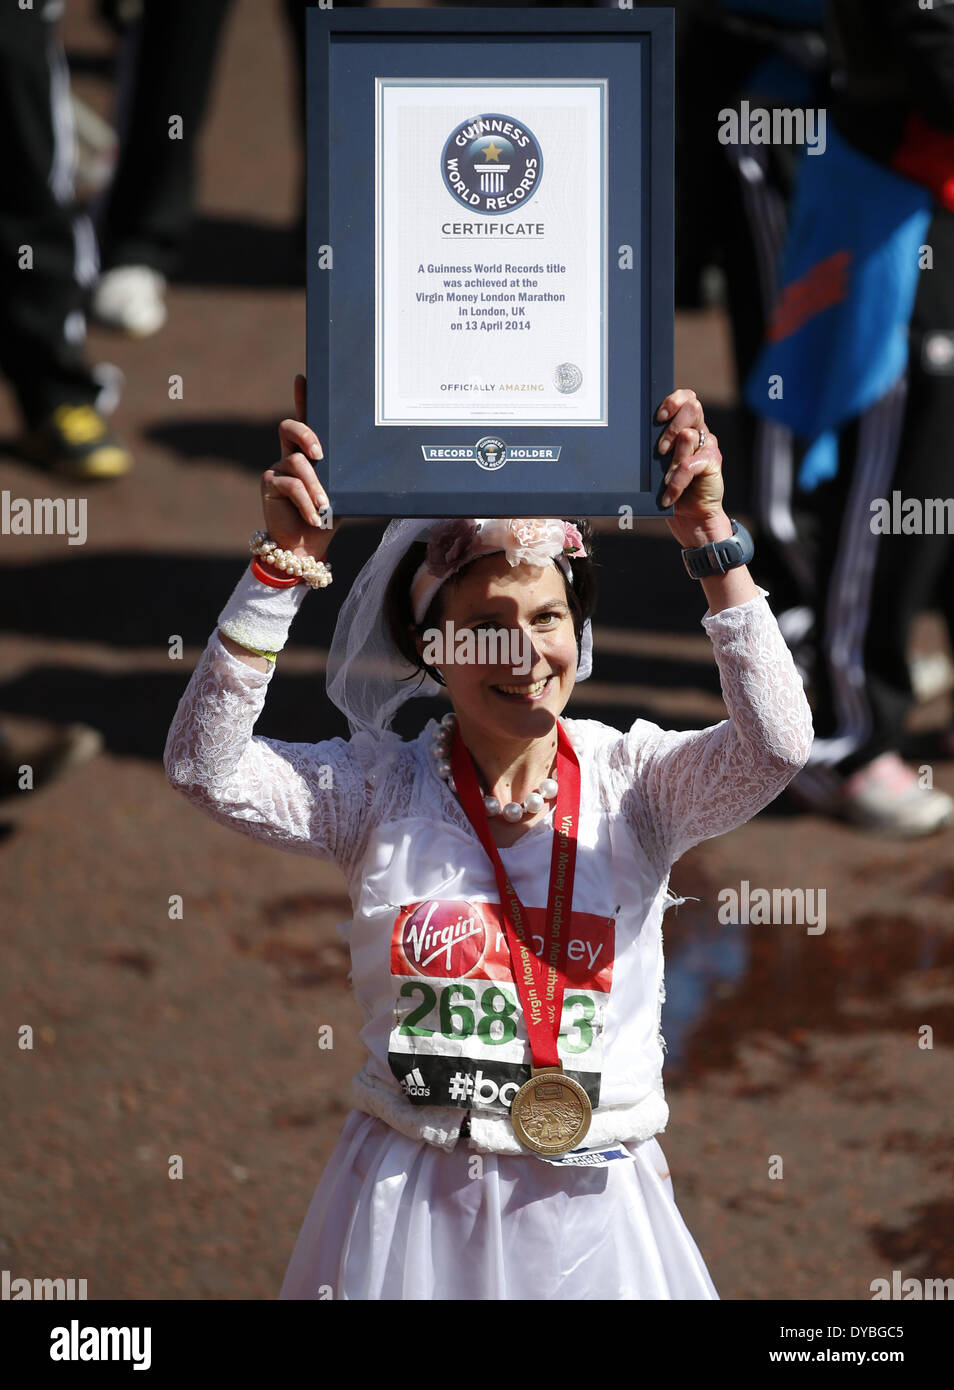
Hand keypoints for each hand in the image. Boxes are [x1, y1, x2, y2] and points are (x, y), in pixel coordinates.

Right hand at [260, 374, 340, 558]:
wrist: (306, 546)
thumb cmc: (327, 518)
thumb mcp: (341, 493)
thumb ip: (344, 474)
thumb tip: (374, 460)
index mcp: (310, 453)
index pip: (307, 420)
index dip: (302, 398)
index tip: (303, 378)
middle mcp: (291, 455)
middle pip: (290, 427)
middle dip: (306, 435)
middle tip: (320, 453)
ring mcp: (277, 468)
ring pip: (298, 463)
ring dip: (315, 488)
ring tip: (324, 508)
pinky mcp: (268, 483)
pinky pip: (290, 484)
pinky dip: (306, 502)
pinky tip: (314, 517)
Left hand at [655, 387, 730, 547]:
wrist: (691, 518)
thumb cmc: (670, 489)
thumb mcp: (658, 465)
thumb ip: (657, 447)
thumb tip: (640, 433)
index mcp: (686, 426)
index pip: (686, 397)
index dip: (672, 402)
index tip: (658, 418)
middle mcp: (700, 432)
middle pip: (692, 407)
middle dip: (671, 427)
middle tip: (660, 450)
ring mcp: (708, 447)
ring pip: (689, 435)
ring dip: (672, 458)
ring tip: (664, 478)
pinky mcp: (713, 463)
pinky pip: (690, 464)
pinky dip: (676, 482)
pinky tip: (669, 495)